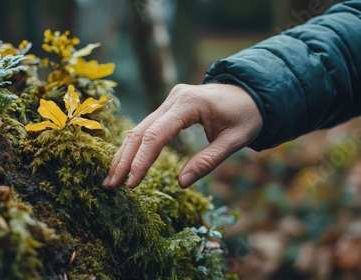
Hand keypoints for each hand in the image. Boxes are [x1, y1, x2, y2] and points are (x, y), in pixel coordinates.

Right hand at [102, 83, 262, 188]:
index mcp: (190, 103)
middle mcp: (174, 98)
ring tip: (111, 179)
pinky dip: (136, 146)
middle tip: (109, 185)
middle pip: (141, 130)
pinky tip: (125, 163)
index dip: (142, 161)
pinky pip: (148, 126)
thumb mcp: (234, 141)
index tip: (131, 184)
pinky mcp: (170, 106)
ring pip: (140, 128)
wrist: (251, 91)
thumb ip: (208, 161)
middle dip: (124, 160)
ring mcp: (170, 100)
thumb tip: (181, 183)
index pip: (157, 134)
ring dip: (125, 154)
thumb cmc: (246, 116)